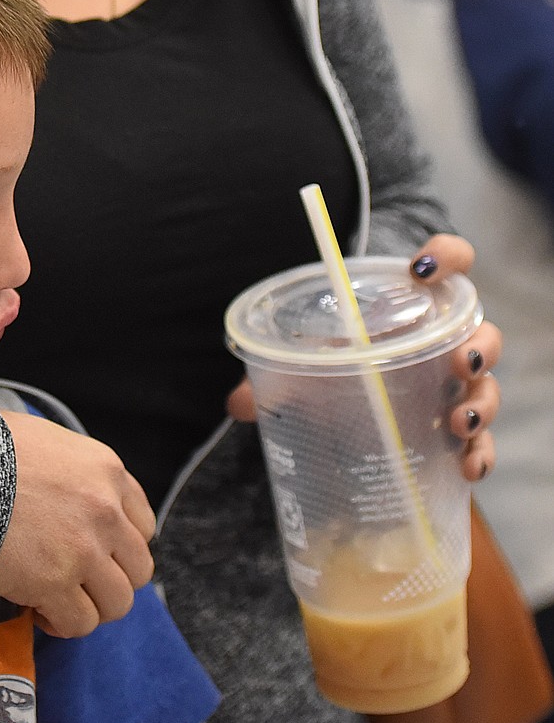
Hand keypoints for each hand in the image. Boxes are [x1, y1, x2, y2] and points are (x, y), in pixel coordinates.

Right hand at [0, 410, 155, 638]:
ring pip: (117, 603)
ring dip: (90, 606)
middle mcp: (106, 511)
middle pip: (138, 569)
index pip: (142, 525)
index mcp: (107, 471)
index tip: (96, 553)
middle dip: (110, 580)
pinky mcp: (55, 583)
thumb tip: (71, 499)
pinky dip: (62, 624)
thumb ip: (75, 472)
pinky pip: (80, 623)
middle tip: (77, 580)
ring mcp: (84, 550)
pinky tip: (39, 610)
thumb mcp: (48, 441)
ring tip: (59, 599)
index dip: (119, 546)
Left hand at [226, 234, 500, 481]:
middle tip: (456, 363)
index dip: (448, 256)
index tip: (420, 271)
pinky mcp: (460, 432)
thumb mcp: (307, 364)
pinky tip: (467, 466)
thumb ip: (276, 375)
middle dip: (478, 347)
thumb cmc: (338, 368)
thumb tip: (237, 403)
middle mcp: (444, 342)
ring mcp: (457, 387)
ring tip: (456, 421)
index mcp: (411, 306)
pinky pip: (482, 441)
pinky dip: (480, 453)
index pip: (451, 262)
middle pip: (482, 333)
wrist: (353, 417)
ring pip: (486, 387)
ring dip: (481, 403)